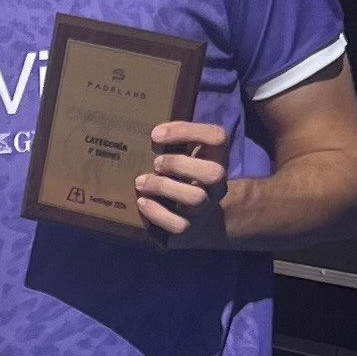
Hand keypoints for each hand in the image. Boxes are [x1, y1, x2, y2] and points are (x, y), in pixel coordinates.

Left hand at [135, 121, 231, 243]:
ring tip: (141, 182)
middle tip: (155, 163)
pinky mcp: (190, 229)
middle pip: (214, 172)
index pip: (217, 137)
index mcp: (215, 158)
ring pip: (195, 198)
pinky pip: (178, 224)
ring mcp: (205, 208)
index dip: (187, 131)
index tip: (155, 134)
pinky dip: (157, 213)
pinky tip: (142, 202)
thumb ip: (174, 142)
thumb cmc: (184, 178)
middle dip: (180, 164)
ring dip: (164, 187)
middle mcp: (216, 184)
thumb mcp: (186, 156)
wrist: (202, 221)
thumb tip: (139, 127)